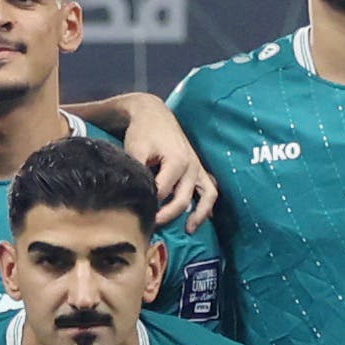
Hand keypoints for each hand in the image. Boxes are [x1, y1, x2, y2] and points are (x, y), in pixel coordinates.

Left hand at [112, 92, 217, 233]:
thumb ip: (138, 173)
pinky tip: (198, 219)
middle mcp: (192, 166)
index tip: (138, 215)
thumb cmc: (143, 131)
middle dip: (167, 215)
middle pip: (182, 199)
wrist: (154, 113)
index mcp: (176, 161)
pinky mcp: (199, 168)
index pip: (162, 192)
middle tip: (151, 226)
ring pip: (205, 196)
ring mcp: (198, 167)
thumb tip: (135, 196)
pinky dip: (207, 205)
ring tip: (189, 230)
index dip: (150, 205)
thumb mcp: (135, 150)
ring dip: (198, 214)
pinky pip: (210, 190)